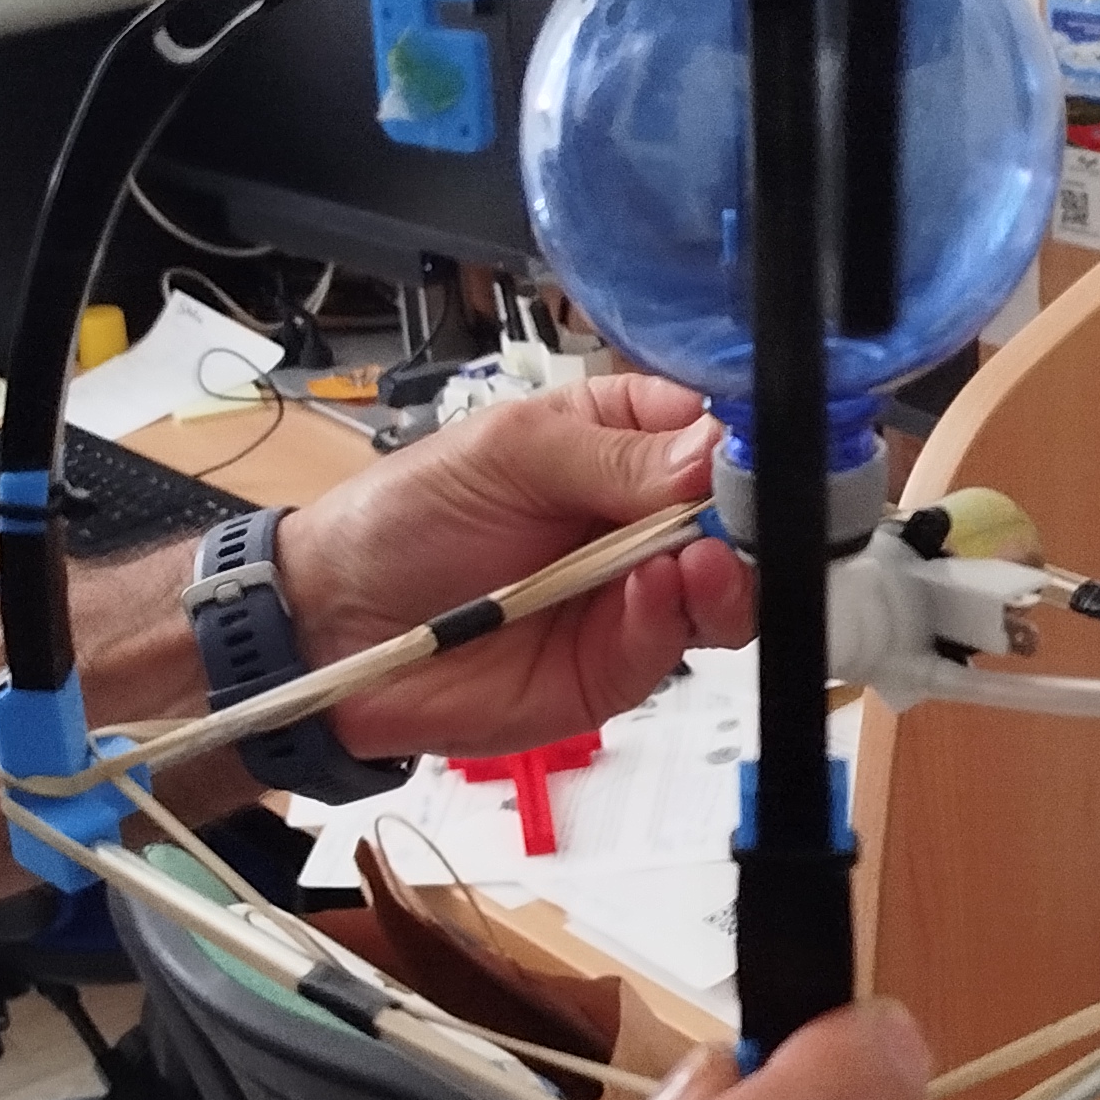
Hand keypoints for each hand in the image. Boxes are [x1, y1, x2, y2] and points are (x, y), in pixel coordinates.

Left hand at [271, 374, 752, 759]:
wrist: (338, 623)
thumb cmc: (408, 517)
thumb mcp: (507, 453)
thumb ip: (611, 453)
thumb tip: (714, 453)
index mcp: (619, 442)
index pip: (713, 433)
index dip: (745, 442)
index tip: (762, 450)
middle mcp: (640, 519)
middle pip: (737, 519)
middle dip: (749, 518)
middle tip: (739, 517)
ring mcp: (633, 597)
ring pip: (724, 591)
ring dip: (726, 575)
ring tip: (700, 561)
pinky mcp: (615, 666)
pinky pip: (667, 645)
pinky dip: (670, 620)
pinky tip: (652, 594)